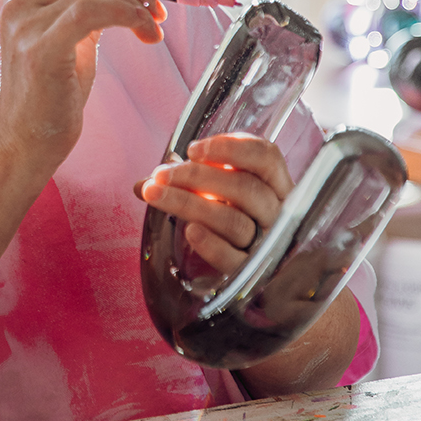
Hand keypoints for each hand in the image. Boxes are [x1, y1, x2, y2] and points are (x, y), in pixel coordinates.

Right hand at [0, 0, 166, 172]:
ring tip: (153, 28)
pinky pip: (94, 11)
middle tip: (157, 8)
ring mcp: (24, 23)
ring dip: (137, 4)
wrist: (26, 140)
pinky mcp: (40, 48)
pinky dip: (129, 16)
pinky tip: (144, 34)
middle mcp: (16, 2)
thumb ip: (84, 4)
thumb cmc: (50, 93)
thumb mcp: (67, 37)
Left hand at [136, 133, 293, 273]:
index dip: (231, 148)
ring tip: (155, 194)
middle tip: (160, 175)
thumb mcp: (212, 190)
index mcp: (274, 183)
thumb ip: (184, 181)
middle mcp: (276, 212)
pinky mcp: (252, 272)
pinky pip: (234, 260)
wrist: (238, 263)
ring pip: (234, 221)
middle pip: (245, 188)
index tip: (192, 149)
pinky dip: (211, 244)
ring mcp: (267, 243)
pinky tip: (189, 230)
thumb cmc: (225, 214)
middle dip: (196, 176)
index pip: (266, 157)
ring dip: (189, 204)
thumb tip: (144, 184)